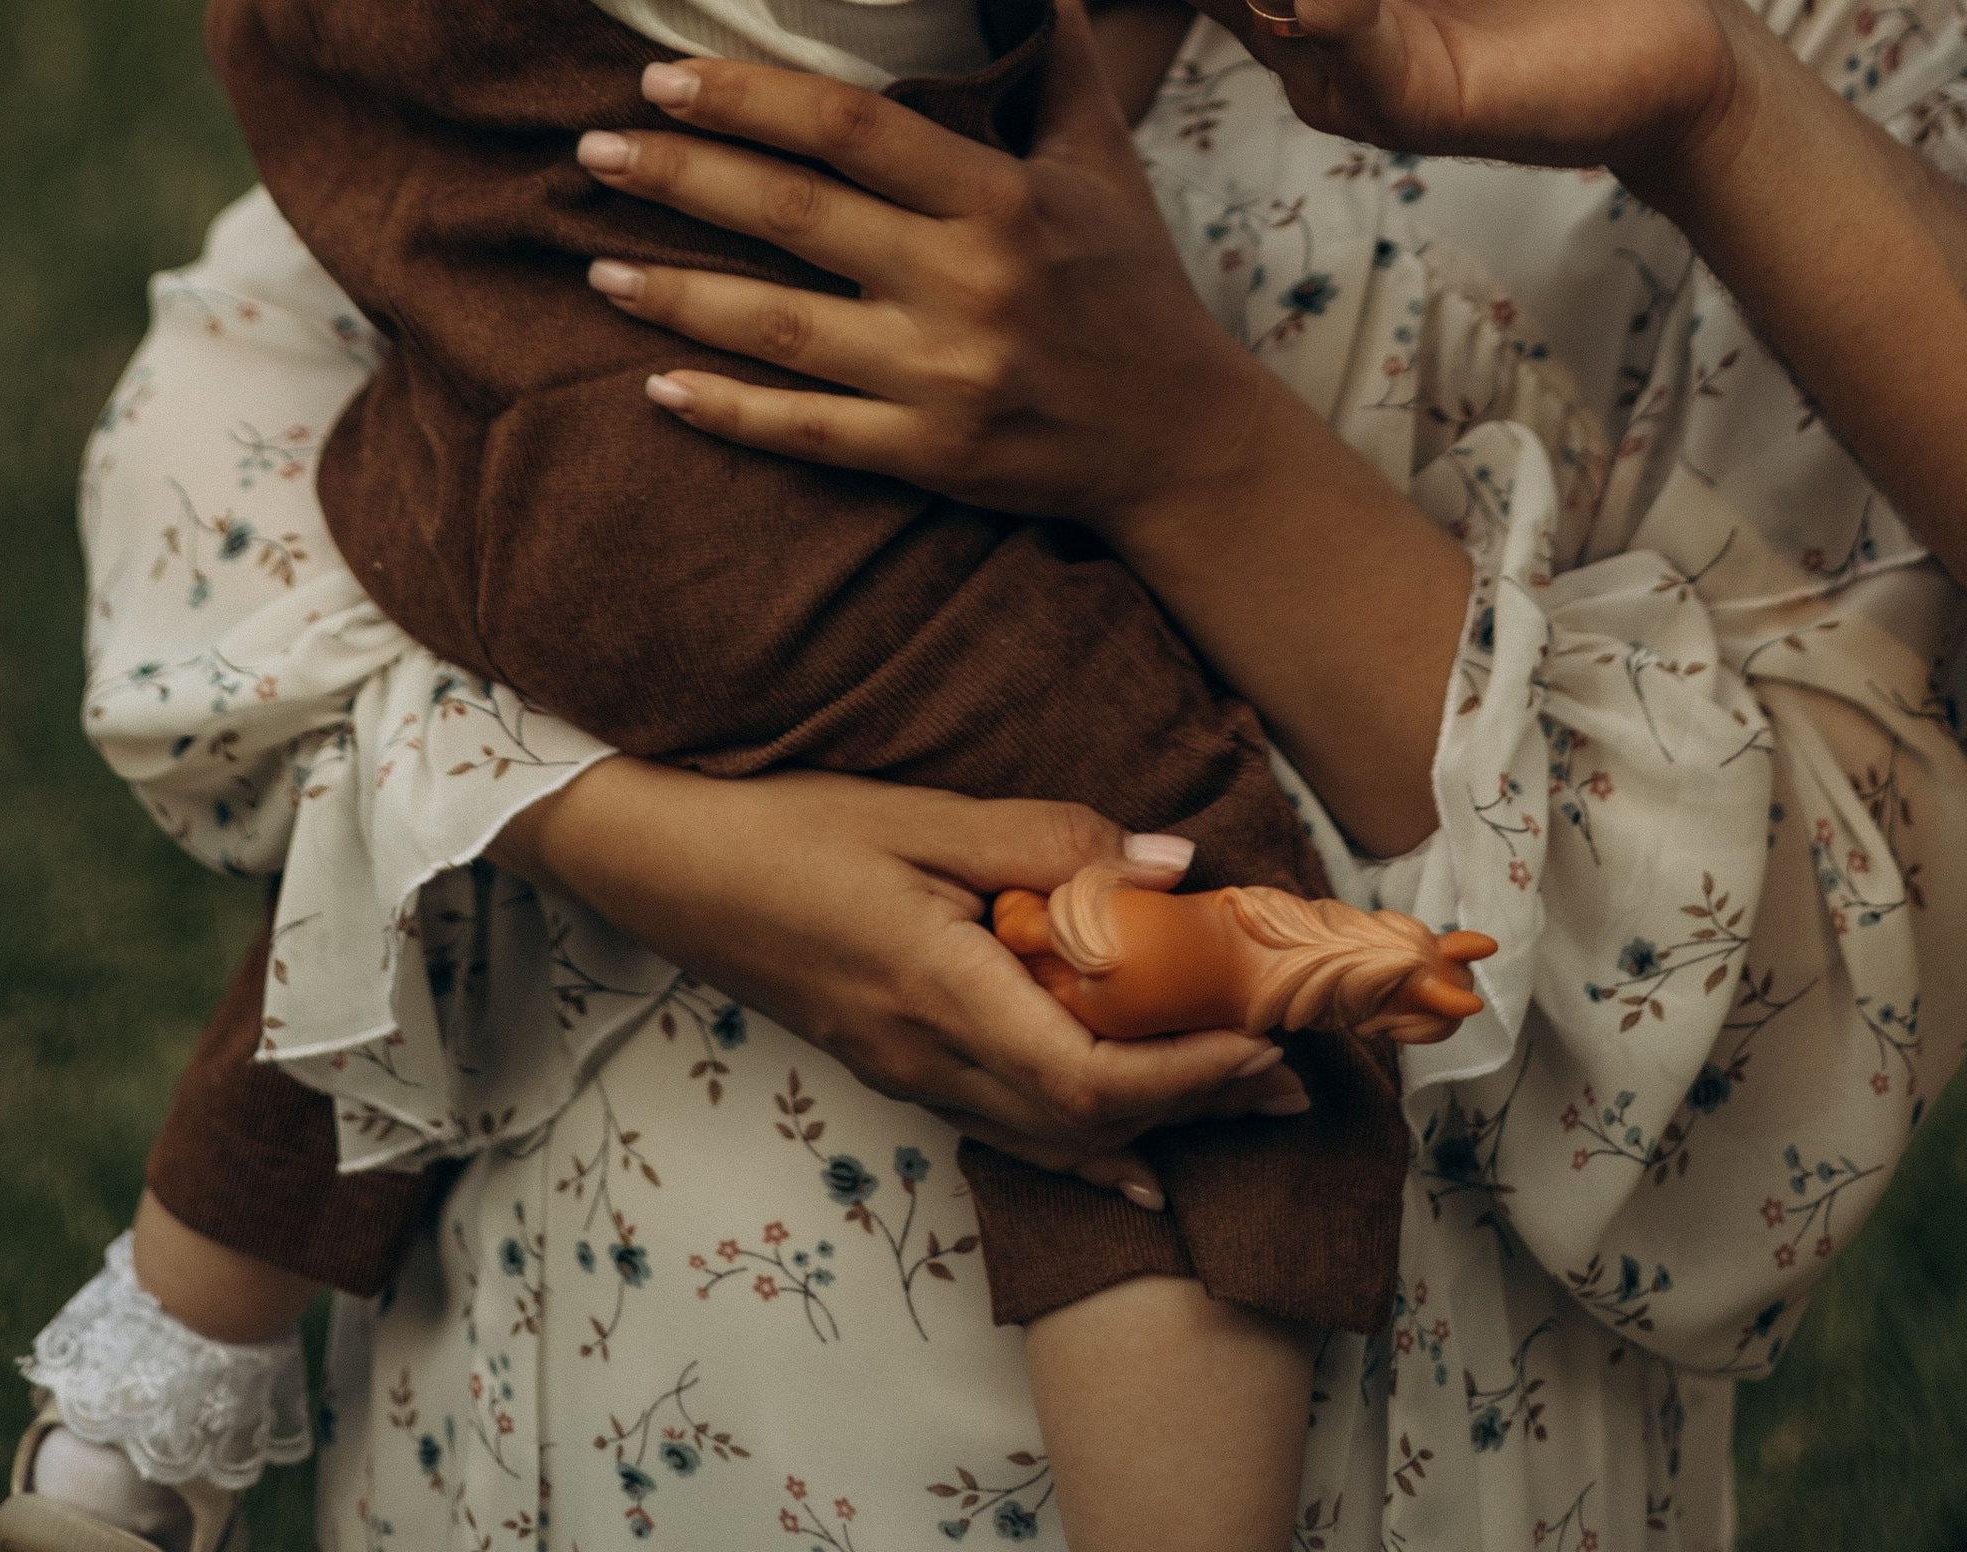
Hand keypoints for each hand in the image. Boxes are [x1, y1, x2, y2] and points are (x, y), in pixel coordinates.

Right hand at [501, 764, 1308, 1196]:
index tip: (1267, 1042)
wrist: (668, 871)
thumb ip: (1046, 845)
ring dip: (1156, 1124)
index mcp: (938, 990)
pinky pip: (1008, 1125)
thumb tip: (1173, 867)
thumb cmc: (787, 828)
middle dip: (1201, 1106)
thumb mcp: (918, 811)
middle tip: (1298, 1082)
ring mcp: (905, 1075)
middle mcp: (926, 1057)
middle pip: (1087, 1119)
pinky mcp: (893, 1068)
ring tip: (1244, 1103)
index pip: (1088, 1073)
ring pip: (1050, 1134)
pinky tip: (1131, 1155)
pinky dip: (1085, 1138)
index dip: (1188, 1072)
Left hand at [575, 0, 1268, 529]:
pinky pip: (808, 433)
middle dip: (684, 176)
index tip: (664, 74)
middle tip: (593, 149)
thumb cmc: (1132, 278)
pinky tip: (657, 388)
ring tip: (594, 264)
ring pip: (783, 330)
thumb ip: (1055, 44)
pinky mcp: (932, 457)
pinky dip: (728, 413)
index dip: (752, 97)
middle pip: (797, 217)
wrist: (1184, 439)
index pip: (855, 130)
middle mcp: (972, 284)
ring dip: (677, 295)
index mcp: (1005, 198)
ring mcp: (948, 379)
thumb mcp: (1105, 153)